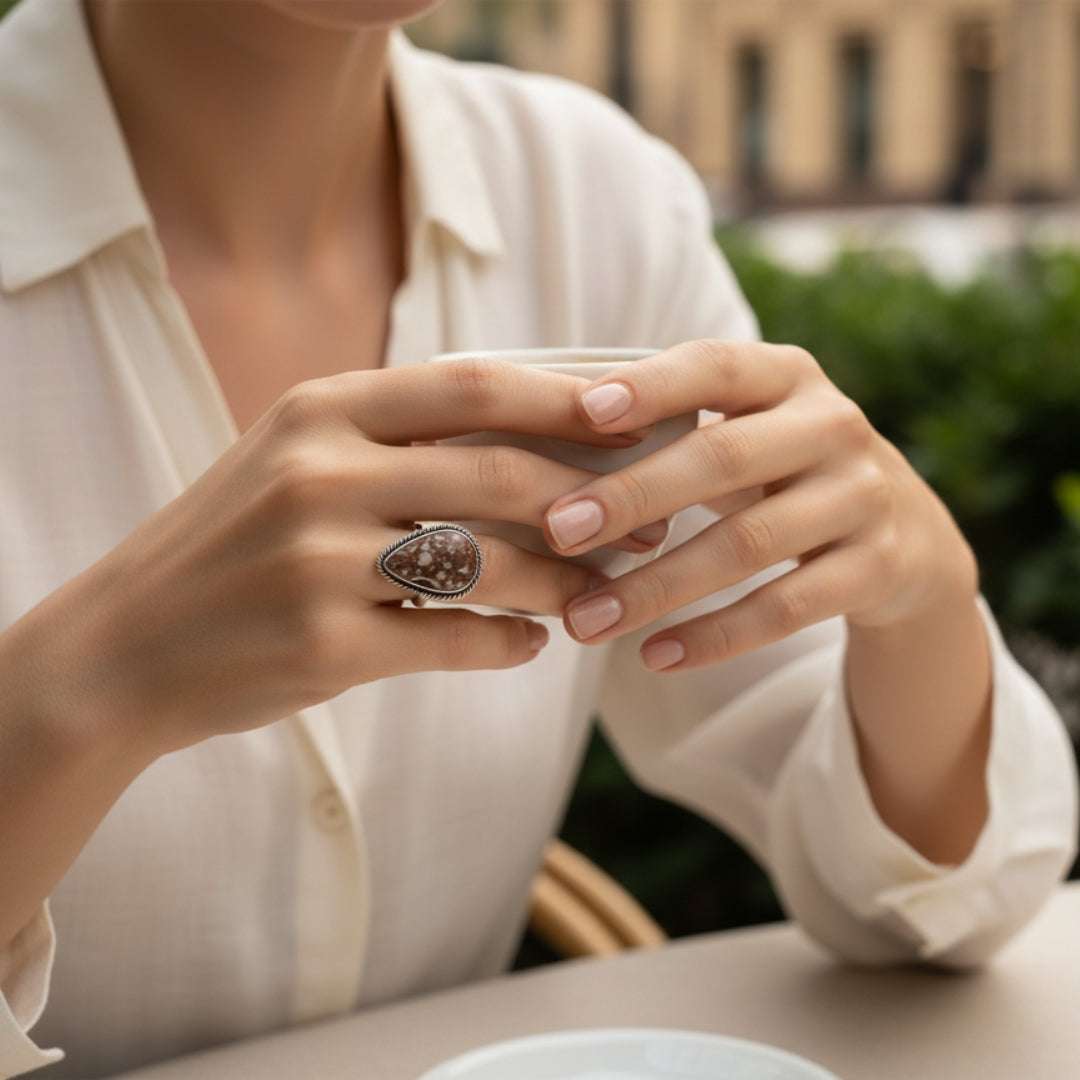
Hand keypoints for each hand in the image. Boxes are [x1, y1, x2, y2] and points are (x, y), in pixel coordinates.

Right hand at [28, 360, 664, 756]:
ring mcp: (318, 561)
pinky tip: (531, 644)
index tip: (638, 414)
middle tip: (650, 522)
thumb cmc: (230, 545)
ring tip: (600, 594)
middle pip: (498, 475)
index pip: (471, 385)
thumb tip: (531, 446)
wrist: (124, 645)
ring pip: (488, 564)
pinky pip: (453, 640)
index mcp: (319, 410)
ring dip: (564, 583)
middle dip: (590, 501)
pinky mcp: (322, 645)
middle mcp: (319, 473)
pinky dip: (508, 644)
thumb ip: (397, 441)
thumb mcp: (294, 460)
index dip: (567, 397)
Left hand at [543, 340, 977, 670]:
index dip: (653, 385)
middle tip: (559, 532)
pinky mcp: (879, 567)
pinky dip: (715, 636)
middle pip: (723, 458)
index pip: (716, 366)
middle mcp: (833, 425)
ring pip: (747, 545)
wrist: (907, 536)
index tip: (585, 411)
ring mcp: (864, 496)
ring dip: (657, 587)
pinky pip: (786, 608)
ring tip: (585, 621)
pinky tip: (654, 656)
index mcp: (788, 375)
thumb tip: (545, 425)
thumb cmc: (784, 469)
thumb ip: (674, 421)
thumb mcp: (749, 427)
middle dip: (633, 496)